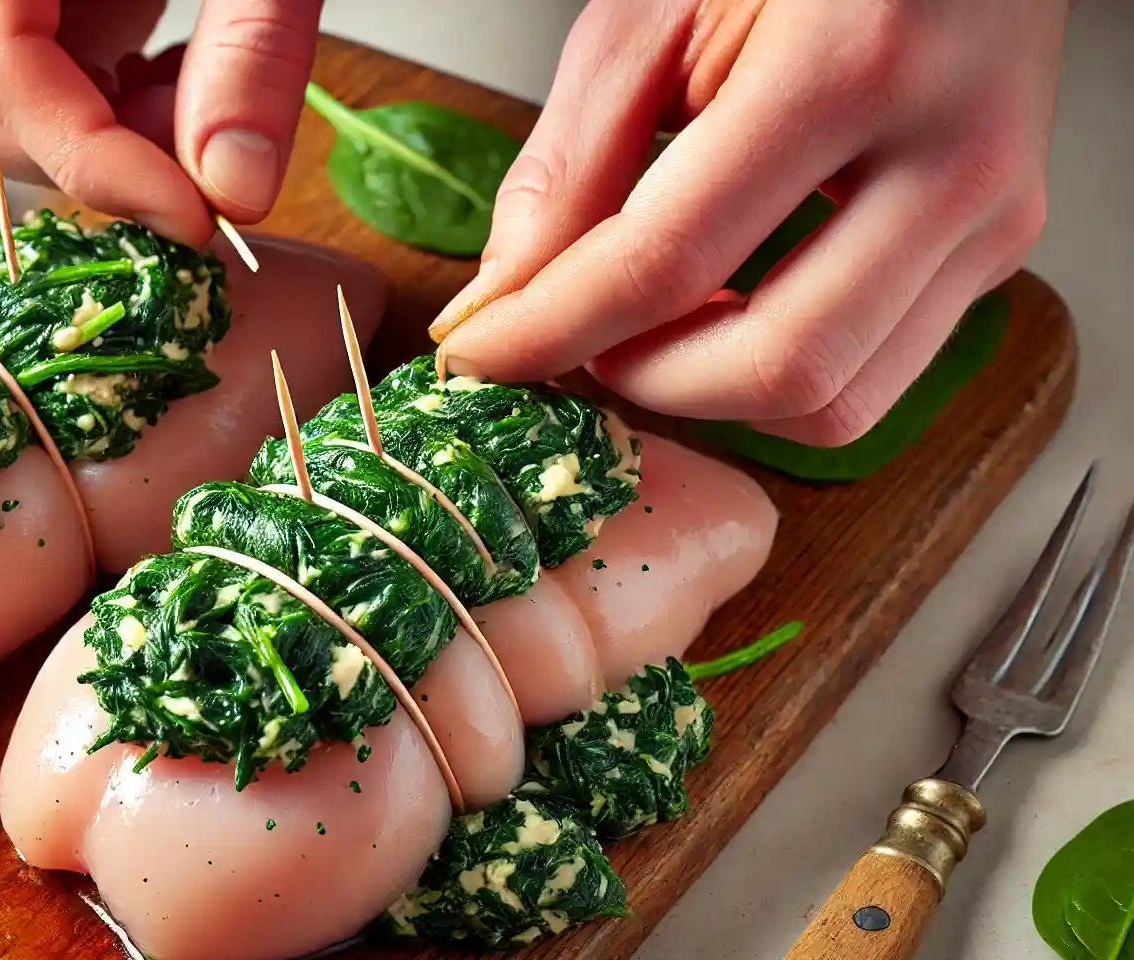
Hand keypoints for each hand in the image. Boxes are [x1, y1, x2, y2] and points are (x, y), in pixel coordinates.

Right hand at [0, 0, 323, 245]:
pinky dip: (115, 112)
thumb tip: (234, 188)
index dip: (89, 160)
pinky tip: (183, 79)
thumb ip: (251, 50)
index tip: (195, 219)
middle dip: (91, 157)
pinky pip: (39, 80)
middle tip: (205, 164)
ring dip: (104, 143)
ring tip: (201, 106)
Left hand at [430, 0, 1066, 445]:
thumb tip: (505, 293)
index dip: (552, 327)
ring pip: (835, 402)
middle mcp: (951, 153)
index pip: (669, 259)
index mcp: (853, 62)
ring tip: (643, 331)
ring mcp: (993, 211)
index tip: (477, 353)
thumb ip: (574, 155)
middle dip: (639, 382)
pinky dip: (774, 375)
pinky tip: (721, 314)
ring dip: (710, 394)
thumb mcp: (660, 5)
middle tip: (568, 342)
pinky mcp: (1000, 246)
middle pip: (771, 366)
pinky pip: (873, 374)